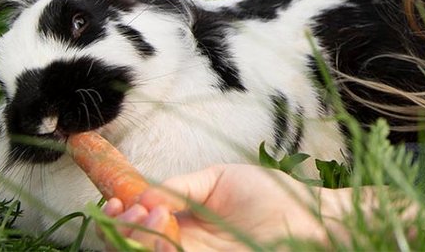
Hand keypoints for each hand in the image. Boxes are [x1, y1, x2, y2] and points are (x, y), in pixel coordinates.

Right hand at [99, 164, 339, 251]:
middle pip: (132, 248)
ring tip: (154, 215)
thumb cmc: (269, 194)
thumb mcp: (217, 180)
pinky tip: (168, 235)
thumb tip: (142, 194)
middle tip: (134, 209)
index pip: (136, 227)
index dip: (117, 218)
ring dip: (139, 239)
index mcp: (181, 223)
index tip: (115, 201)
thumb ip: (179, 186)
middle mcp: (183, 245)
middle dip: (122, 229)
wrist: (309, 215)